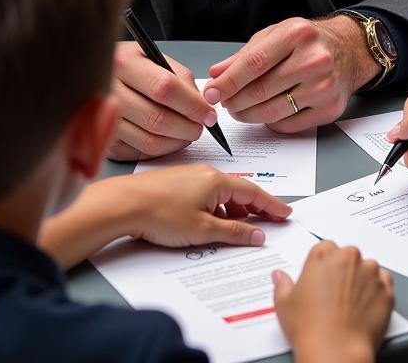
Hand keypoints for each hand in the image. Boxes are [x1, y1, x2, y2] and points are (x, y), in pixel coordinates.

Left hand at [39, 165, 291, 269]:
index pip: (254, 192)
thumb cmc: (159, 213)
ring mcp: (189, 177)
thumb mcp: (202, 230)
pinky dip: (216, 209)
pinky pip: (205, 195)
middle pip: (239, 191)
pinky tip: (212, 224)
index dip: (272, 205)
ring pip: (221, 194)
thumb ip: (234, 233)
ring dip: (234, 211)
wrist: (123, 204)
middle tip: (269, 223)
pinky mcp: (176, 185)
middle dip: (255, 209)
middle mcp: (205, 173)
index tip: (285, 213)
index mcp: (216, 180)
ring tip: (241, 230)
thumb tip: (257, 234)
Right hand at [106, 41, 219, 160]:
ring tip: (187, 133)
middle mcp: (109, 90)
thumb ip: (180, 78)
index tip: (208, 113)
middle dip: (188, 127)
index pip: (165, 88)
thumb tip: (203, 104)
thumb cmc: (130, 65)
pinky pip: (140, 152)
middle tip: (201, 126)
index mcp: (124, 62)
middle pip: (158, 119)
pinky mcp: (105, 140)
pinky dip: (162, 149)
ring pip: (150, 140)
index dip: (192, 104)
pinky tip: (168, 138)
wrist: (94, 72)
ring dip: (177, 141)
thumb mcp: (153, 57)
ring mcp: (102, 118)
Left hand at [203, 15, 376, 131]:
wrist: (349, 50)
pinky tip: (265, 112)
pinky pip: (289, 124)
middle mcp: (313, 60)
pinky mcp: (329, 109)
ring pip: (272, 111)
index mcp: (296, 35)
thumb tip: (216, 75)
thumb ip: (244, 55)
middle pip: (260, 90)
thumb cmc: (308, 41)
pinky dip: (270, 122)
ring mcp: (324, 87)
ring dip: (248, 115)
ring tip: (239, 109)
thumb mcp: (275, 35)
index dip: (228, 81)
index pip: (253, 63)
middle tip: (223, 102)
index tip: (211, 92)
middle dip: (234, 101)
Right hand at [273, 241, 391, 362]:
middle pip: (348, 257)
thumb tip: (279, 276)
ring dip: (362, 279)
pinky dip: (377, 291)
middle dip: (343, 271)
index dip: (323, 266)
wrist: (336, 352)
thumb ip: (282, 283)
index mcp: (323, 254)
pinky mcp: (386, 290)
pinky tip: (366, 306)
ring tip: (351, 303)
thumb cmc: (309, 328)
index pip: (325, 249)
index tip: (321, 281)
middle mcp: (349, 257)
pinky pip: (384, 283)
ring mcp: (371, 273)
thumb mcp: (284, 304)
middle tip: (335, 295)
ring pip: (367, 269)